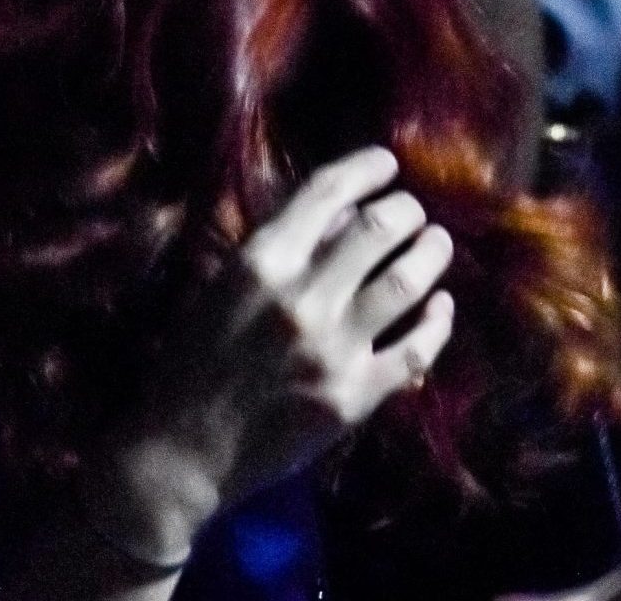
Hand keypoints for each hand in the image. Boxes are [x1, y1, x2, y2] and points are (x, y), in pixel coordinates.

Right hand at [85, 146, 456, 565]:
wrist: (179, 456)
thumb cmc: (192, 365)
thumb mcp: (221, 288)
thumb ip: (279, 249)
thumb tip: (344, 212)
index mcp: (259, 263)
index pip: (326, 191)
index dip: (367, 167)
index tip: (388, 163)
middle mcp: (301, 298)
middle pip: (382, 226)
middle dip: (407, 210)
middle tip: (413, 214)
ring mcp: (332, 348)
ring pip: (409, 280)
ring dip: (432, 253)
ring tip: (436, 245)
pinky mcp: (355, 396)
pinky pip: (418, 348)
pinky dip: (438, 321)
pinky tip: (441, 306)